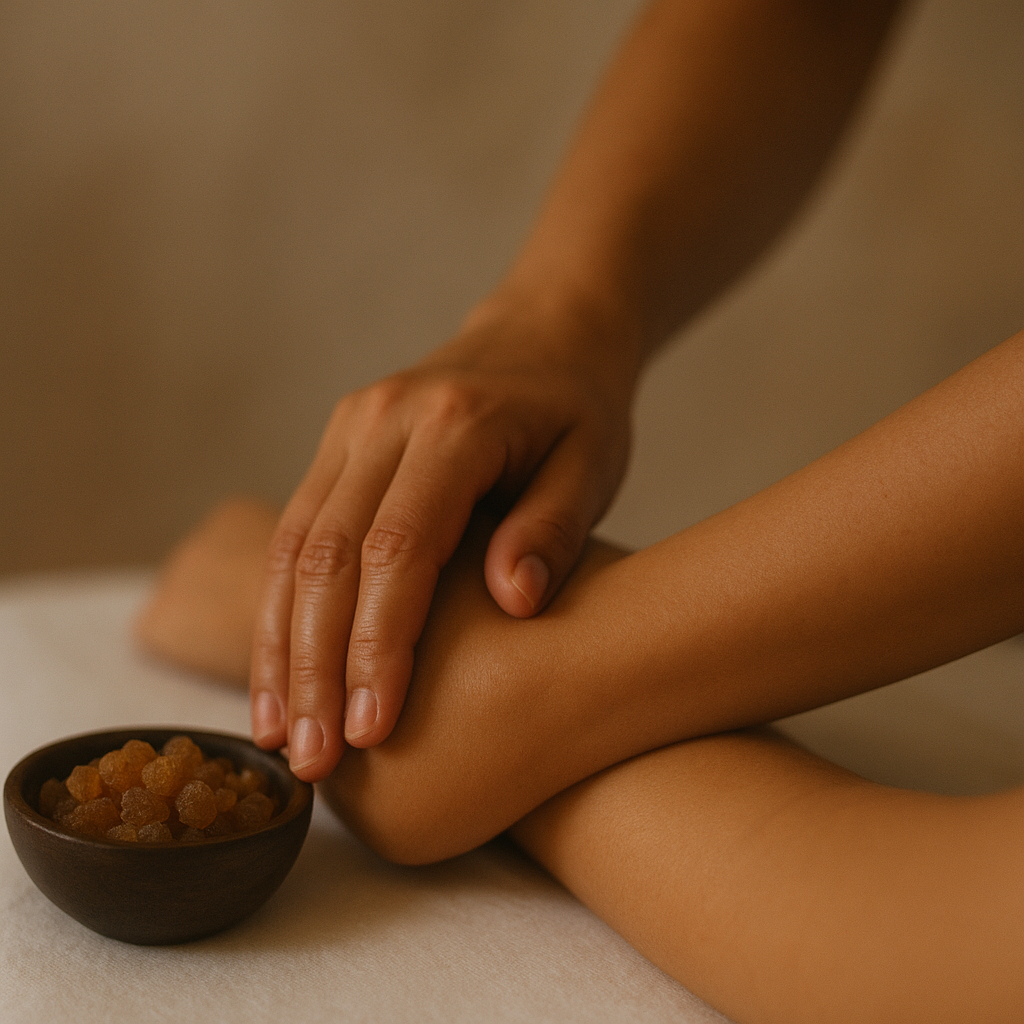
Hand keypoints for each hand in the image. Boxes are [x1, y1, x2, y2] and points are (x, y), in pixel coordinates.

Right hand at [249, 296, 633, 781]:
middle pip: (329, 555)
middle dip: (315, 665)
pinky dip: (280, 610)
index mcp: (455, 425)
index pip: (399, 547)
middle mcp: (384, 419)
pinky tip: (280, 674)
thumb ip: (555, 528)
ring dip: (282, 647)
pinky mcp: (335, 447)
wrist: (542, 334)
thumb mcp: (593, 464)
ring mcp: (348, 427)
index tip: (373, 731)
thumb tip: (511, 602)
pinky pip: (293, 534)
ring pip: (293, 548)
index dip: (380, 645)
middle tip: (313, 762)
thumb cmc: (578, 409)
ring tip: (280, 738)